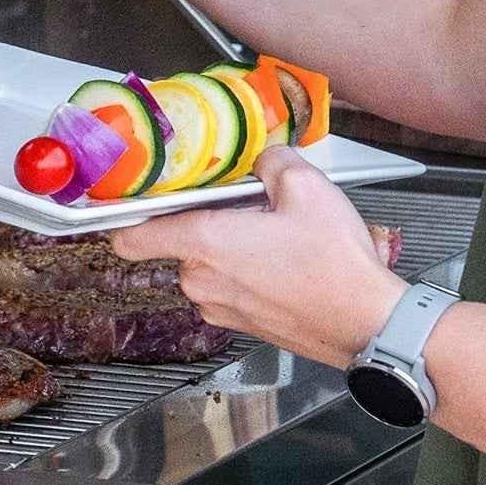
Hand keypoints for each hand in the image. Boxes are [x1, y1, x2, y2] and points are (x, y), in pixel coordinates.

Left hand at [110, 146, 403, 368]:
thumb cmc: (336, 266)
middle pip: (185, 241)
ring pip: (212, 265)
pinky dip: (253, 273)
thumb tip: (264, 159)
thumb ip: (272, 162)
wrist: (369, 324)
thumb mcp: (306, 187)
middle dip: (214, 222)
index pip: (136, 236)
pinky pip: (234, 287)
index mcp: (205, 244)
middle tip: (256, 212)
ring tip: (283, 240)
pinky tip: (291, 264)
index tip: (116, 210)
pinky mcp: (244, 325)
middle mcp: (204, 281)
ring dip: (237, 249)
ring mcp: (222, 308)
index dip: (123, 220)